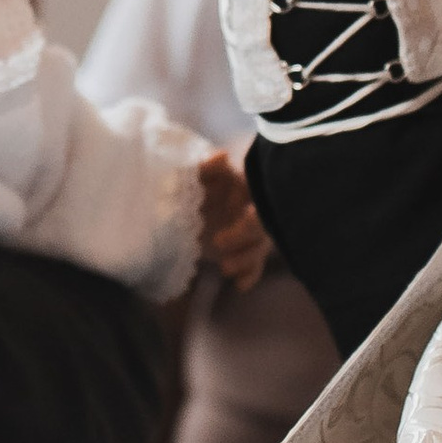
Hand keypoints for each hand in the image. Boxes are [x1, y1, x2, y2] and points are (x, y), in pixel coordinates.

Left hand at [197, 149, 268, 290]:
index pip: (258, 195)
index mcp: (243, 185)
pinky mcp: (242, 249)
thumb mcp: (195, 173)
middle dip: (244, 235)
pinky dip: (250, 275)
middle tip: (219, 243)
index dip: (254, 206)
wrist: (181, 202)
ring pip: (259, 246)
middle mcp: (251, 208)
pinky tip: (240, 286)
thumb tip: (222, 156)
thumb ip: (207, 167)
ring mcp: (248, 230)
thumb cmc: (191, 183)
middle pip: (260, 224)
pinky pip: (254, 264)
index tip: (247, 214)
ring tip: (225, 268)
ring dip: (246, 258)